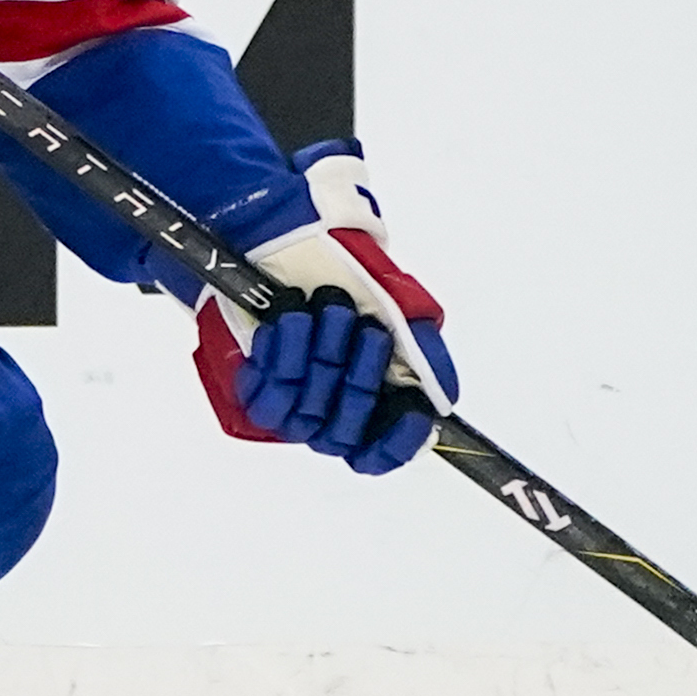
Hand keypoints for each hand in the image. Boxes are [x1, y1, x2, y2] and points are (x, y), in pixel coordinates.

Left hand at [191, 141, 457, 477]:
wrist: (291, 240)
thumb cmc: (351, 277)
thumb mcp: (402, 309)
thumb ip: (424, 356)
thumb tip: (442, 400)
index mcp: (367, 405)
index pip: (378, 455)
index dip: (397, 443)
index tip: (412, 411)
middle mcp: (328, 414)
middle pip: (345, 431)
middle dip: (362, 378)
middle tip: (370, 330)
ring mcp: (290, 405)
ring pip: (306, 412)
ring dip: (323, 355)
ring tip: (330, 306)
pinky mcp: (254, 388)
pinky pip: (266, 394)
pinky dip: (282, 354)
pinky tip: (291, 317)